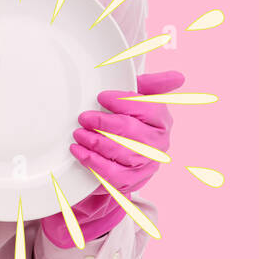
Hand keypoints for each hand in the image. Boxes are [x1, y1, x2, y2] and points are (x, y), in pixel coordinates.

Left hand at [40, 69, 184, 247]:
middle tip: (84, 117)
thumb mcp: (139, 99)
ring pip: (122, 154)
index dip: (123, 102)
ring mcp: (146, 164)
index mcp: (162, 120)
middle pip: (132, 132)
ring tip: (79, 134)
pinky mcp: (132, 181)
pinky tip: (79, 151)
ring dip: (97, 143)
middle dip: (105, 123)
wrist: (122, 157)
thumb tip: (179, 77)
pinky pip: (113, 175)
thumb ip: (152, 85)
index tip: (101, 97)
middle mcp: (159, 143)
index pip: (147, 108)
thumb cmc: (130, 120)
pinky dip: (93, 163)